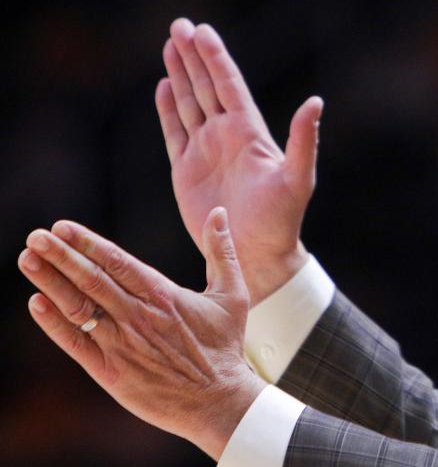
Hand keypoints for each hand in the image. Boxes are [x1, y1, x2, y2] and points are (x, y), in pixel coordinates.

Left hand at [18, 207, 264, 460]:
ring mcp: (122, 344)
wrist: (219, 401)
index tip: (62, 227)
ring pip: (79, 307)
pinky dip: (54, 324)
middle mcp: (139, 316)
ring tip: (28, 259)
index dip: (88, 243)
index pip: (118, 262)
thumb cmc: (226, 347)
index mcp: (164, 295)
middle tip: (36, 236)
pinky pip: (76, 343)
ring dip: (51, 282)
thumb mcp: (233, 294)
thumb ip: (223, 251)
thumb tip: (218, 212)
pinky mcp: (111, 372)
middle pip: (93, 280)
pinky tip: (36, 304)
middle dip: (61, 256)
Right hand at [156, 18, 323, 302]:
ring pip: (189, 102)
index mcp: (250, 132)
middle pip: (206, 86)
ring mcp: (205, 150)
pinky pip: (174, 131)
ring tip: (170, 44)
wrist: (258, 255)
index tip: (202, 31)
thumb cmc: (283, 220)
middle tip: (179, 24)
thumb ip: (303, 140)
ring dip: (179, 74)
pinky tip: (164, 86)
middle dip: (192, 56)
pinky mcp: (186, 170)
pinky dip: (168, 108)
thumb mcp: (298, 177)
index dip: (215, 58)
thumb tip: (315, 102)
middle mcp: (227, 135)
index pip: (229, 85)